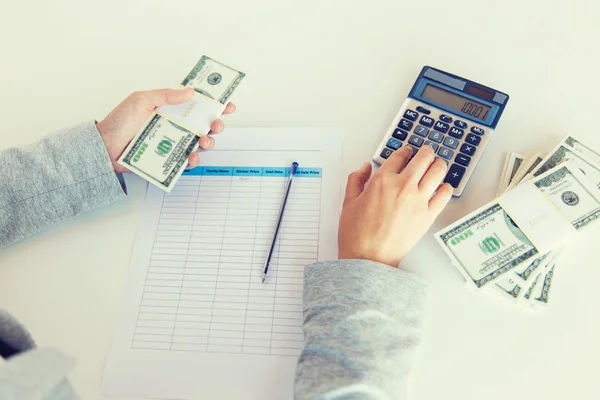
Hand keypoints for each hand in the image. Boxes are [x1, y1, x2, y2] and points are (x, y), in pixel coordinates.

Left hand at [96, 88, 235, 172]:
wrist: (104, 147)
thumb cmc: (119, 122)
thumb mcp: (141, 100)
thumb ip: (166, 95)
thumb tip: (189, 92)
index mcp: (171, 109)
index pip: (197, 105)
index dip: (215, 104)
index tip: (227, 105)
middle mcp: (175, 125)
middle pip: (204, 125)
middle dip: (217, 125)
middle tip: (217, 125)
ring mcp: (173, 143)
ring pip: (200, 144)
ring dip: (208, 142)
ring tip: (204, 141)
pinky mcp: (169, 159)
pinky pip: (186, 161)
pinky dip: (193, 160)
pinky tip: (192, 156)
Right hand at [338, 146, 452, 266]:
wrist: (368, 258)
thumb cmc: (357, 235)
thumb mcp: (348, 202)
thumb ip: (356, 180)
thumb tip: (364, 167)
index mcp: (382, 180)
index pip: (399, 155)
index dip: (405, 150)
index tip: (407, 151)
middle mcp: (403, 186)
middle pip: (423, 158)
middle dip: (425, 152)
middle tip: (426, 152)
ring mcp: (418, 200)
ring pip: (437, 171)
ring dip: (438, 164)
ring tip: (438, 164)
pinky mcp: (428, 216)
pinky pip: (444, 195)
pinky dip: (446, 188)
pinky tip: (443, 187)